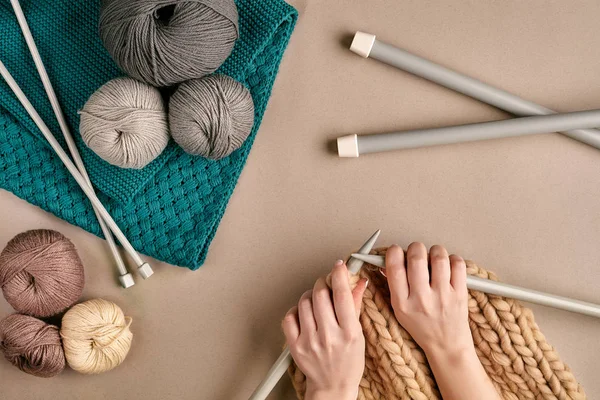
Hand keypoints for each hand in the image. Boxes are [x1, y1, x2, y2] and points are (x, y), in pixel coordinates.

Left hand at [282, 260, 367, 399]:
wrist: (333, 386)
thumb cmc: (349, 362)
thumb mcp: (359, 334)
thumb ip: (356, 305)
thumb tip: (358, 282)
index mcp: (348, 333)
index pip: (341, 295)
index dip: (339, 275)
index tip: (339, 266)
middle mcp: (328, 336)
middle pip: (320, 295)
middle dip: (322, 283)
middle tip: (326, 285)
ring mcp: (310, 341)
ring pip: (304, 303)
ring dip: (310, 296)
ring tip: (316, 301)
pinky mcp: (295, 346)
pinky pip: (289, 317)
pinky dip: (296, 310)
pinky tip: (304, 314)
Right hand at [385, 243, 471, 356]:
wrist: (447, 345)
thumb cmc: (422, 328)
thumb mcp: (400, 310)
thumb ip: (394, 285)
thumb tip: (389, 260)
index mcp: (402, 303)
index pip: (394, 267)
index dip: (394, 252)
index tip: (396, 251)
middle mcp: (422, 299)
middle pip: (417, 257)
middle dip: (415, 248)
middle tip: (417, 252)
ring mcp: (443, 296)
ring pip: (439, 257)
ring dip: (435, 251)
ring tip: (434, 257)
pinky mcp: (460, 294)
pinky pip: (458, 264)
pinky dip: (453, 259)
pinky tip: (448, 265)